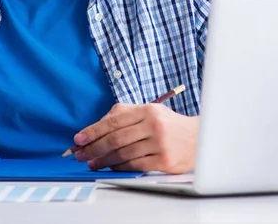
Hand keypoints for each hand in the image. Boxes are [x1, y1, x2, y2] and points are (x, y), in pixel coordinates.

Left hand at [72, 104, 198, 173]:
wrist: (199, 138)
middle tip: (80, 154)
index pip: (114, 121)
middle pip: (116, 138)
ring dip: (103, 160)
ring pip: (123, 153)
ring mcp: (159, 144)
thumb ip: (125, 114)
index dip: (93, 131)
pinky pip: (135, 165)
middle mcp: (153, 125)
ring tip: (92, 162)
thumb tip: (98, 126)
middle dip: (94, 147)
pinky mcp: (164, 160)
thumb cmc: (169, 125)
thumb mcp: (149, 111)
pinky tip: (110, 166)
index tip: (79, 139)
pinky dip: (119, 167)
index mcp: (147, 110)